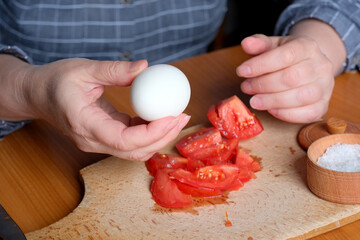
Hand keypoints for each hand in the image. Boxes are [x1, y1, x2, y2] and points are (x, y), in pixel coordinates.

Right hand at [25, 59, 189, 160]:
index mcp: (85, 125)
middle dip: (163, 137)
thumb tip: (145, 68)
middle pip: (134, 151)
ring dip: (159, 137)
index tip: (172, 116)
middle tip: (183, 115)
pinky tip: (160, 115)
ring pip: (135, 151)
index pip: (124, 140)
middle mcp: (92, 141)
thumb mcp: (83, 69)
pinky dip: (149, 132)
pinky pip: (131, 142)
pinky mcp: (104, 138)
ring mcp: (98, 142)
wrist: (38, 95)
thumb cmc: (56, 81)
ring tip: (177, 116)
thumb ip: (114, 70)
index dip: (152, 133)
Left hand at [237, 34, 333, 122]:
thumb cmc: (287, 57)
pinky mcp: (323, 106)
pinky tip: (270, 109)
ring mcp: (325, 87)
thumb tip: (246, 43)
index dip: (261, 65)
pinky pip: (308, 114)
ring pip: (300, 97)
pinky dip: (286, 114)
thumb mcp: (273, 45)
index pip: (285, 55)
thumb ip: (259, 44)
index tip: (241, 71)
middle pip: (291, 78)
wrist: (310, 66)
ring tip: (254, 100)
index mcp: (308, 46)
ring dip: (272, 101)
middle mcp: (321, 66)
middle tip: (246, 87)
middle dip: (263, 85)